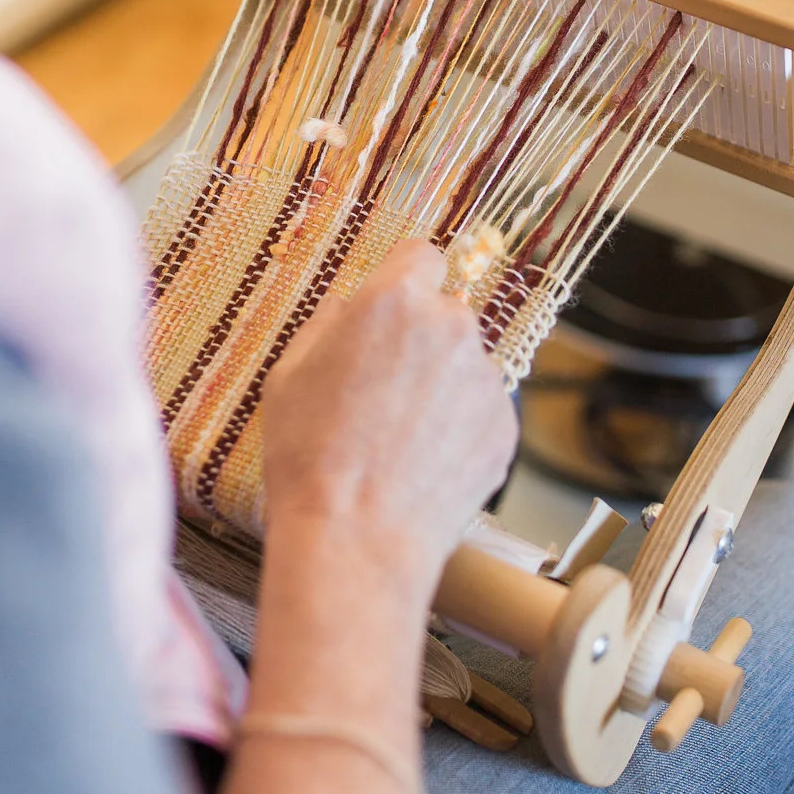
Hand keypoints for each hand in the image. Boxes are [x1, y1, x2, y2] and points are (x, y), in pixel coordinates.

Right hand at [261, 241, 517, 611]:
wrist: (357, 537)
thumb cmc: (311, 456)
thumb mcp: (288, 375)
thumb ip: (327, 324)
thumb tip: (349, 307)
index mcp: (393, 302)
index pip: (422, 256)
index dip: (405, 280)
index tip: (393, 307)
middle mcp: (451, 327)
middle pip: (444, 313)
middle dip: (420, 340)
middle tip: (383, 390)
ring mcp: (486, 378)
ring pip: (464, 365)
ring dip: (442, 386)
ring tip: (400, 438)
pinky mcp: (505, 425)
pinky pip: (481, 411)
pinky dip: (460, 429)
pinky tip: (423, 463)